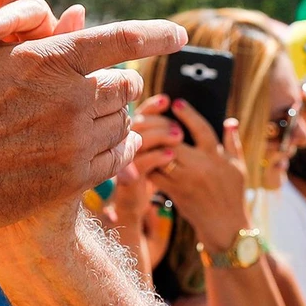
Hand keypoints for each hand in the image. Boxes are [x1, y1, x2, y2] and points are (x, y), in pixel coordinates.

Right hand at [0, 0, 185, 232]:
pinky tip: (106, 146)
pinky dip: (117, 150)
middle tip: (103, 85)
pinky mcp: (71, 180)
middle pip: (124, 86)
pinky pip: (116, 160)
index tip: (179, 34)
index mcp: (50, 58)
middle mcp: (70, 100)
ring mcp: (74, 144)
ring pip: (121, 123)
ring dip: (112, 118)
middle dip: (116, 84)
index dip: (156, 34)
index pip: (123, 40)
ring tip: (90, 116)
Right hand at [110, 95, 178, 224]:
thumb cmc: (148, 177)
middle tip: (178, 127)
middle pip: (138, 122)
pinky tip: (170, 155)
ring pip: (139, 139)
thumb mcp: (156, 153)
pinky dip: (156, 156)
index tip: (167, 100)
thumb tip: (181, 114)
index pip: (139, 113)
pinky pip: (139, 162)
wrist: (134, 205)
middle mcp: (125, 144)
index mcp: (133, 135)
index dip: (152, 105)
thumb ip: (163, 136)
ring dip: (159, 135)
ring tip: (178, 138)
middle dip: (159, 121)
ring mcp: (125, 160)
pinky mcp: (127, 177)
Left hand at [146, 99, 251, 248]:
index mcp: (216, 157)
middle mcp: (200, 167)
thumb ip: (233, 142)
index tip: (176, 102)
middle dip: (158, 128)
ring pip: (161, 158)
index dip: (188, 115)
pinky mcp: (174, 192)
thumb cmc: (233, 194)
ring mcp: (186, 181)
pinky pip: (155, 175)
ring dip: (149, 145)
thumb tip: (230, 120)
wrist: (225, 226)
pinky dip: (147, 163)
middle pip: (173, 142)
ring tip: (139, 132)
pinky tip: (140, 154)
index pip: (201, 130)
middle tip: (147, 116)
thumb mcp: (238, 167)